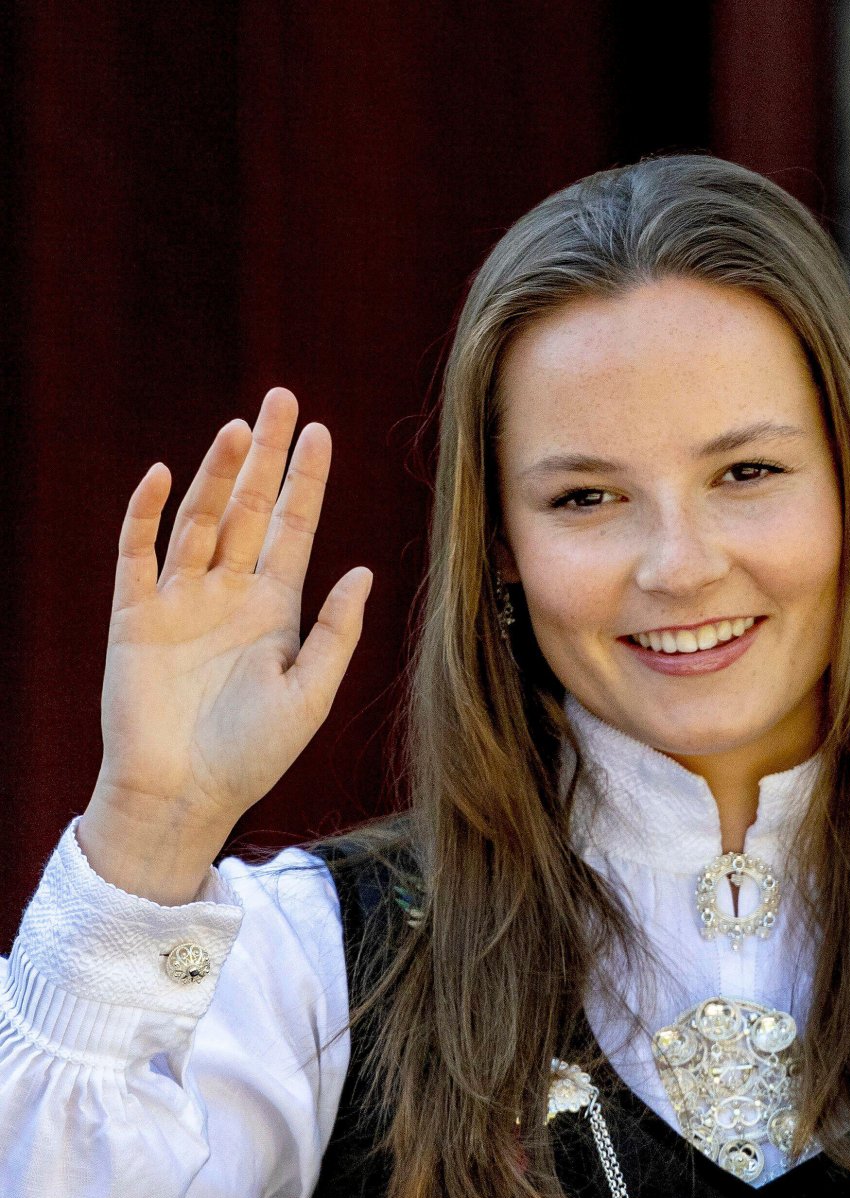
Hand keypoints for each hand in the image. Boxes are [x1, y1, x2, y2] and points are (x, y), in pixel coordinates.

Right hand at [80, 388, 371, 884]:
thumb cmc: (252, 755)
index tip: (323, 433)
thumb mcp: (309, 694)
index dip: (308, 482)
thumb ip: (336, 633)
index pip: (293, 530)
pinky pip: (138, 554)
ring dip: (217, 474)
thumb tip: (363, 570)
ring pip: (199, 520)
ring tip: (241, 429)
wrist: (184, 795)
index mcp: (274, 610)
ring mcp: (180, 601)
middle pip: (249, 509)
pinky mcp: (135, 616)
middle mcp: (228, 594)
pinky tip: (162, 475)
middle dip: (266, 457)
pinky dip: (146, 515)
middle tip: (282, 399)